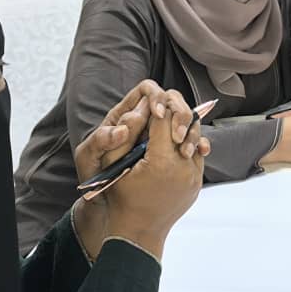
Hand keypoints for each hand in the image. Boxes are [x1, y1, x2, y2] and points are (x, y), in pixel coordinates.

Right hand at [71, 81, 209, 258]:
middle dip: (175, 112)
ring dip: (184, 127)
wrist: (138, 232)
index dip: (159, 106)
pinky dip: (189, 144)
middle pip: (186, 124)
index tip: (153, 101)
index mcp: (161, 162)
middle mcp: (182, 167)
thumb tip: (141, 109)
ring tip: (171, 123)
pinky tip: (178, 140)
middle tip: (164, 108)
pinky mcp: (197, 183)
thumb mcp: (115, 165)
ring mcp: (193, 176)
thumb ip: (125, 135)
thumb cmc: (121, 198)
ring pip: (196, 137)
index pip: (165, 119)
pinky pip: (198, 155)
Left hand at [73, 80, 202, 181]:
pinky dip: (199, 144)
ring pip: (185, 120)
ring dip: (191, 130)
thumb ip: (102, 139)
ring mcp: (161, 136)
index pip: (147, 90)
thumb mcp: (89, 156)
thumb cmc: (93, 175)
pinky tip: (201, 153)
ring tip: (186, 152)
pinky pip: (191, 140)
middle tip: (177, 137)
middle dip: (179, 113)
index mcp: (125, 115)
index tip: (158, 114)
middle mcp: (147, 121)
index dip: (156, 96)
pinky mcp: (173, 151)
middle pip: (172, 101)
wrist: (105, 201)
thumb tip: (124, 128)